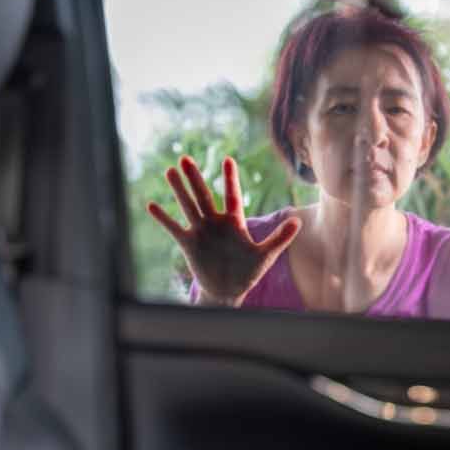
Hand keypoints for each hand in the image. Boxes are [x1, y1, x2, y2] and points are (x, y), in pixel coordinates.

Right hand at [147, 155, 301, 306]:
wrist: (228, 290)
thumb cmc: (247, 272)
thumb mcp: (265, 255)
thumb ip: (279, 238)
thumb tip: (298, 222)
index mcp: (234, 222)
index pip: (232, 195)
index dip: (230, 178)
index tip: (228, 159)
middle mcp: (215, 223)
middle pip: (204, 196)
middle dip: (195, 178)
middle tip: (185, 158)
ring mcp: (201, 232)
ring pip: (188, 206)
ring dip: (179, 190)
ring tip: (169, 171)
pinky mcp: (189, 244)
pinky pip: (174, 228)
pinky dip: (163, 218)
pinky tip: (151, 205)